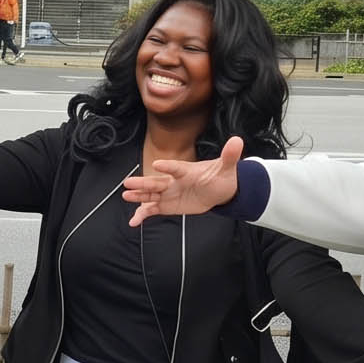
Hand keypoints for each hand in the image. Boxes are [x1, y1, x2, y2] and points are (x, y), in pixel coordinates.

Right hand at [122, 135, 245, 225]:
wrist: (218, 190)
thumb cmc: (221, 176)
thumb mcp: (227, 168)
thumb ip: (230, 156)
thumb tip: (237, 141)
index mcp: (186, 171)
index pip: (176, 168)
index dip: (167, 166)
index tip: (157, 164)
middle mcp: (174, 181)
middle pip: (157, 181)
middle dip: (143, 183)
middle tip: (128, 182)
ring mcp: (169, 193)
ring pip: (151, 195)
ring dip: (138, 196)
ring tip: (126, 196)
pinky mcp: (167, 205)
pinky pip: (153, 210)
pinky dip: (143, 214)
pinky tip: (133, 221)